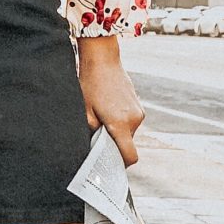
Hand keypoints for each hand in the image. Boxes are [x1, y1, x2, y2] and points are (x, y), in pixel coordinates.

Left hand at [77, 36, 144, 165]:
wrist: (102, 59)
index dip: (120, 164)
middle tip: (97, 135)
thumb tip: (94, 149)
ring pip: (128, 133)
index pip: (130, 156)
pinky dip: (120, 122)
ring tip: (102, 117)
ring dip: (117, 132)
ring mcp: (139, 112)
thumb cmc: (90, 84)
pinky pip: (130, 122)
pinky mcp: (139, 106)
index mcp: (121, 124)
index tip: (108, 162)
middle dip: (114, 144)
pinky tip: (108, 110)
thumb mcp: (85, 112)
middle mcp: (134, 120)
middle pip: (127, 145)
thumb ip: (91, 134)